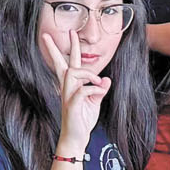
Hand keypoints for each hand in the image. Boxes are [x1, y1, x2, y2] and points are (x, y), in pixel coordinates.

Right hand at [42, 30, 110, 150]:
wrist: (77, 137)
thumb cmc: (83, 119)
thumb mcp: (95, 101)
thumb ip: (99, 89)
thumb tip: (106, 79)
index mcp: (72, 85)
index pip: (68, 63)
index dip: (69, 48)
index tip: (69, 33)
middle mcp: (67, 88)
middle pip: (63, 64)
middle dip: (62, 47)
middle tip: (63, 32)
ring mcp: (68, 95)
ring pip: (74, 73)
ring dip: (89, 74)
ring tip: (98, 82)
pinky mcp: (71, 105)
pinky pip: (83, 90)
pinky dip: (95, 89)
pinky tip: (100, 92)